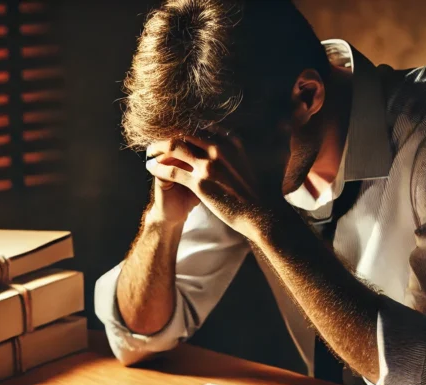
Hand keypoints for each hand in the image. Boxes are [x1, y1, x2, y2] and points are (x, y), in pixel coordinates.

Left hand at [145, 134, 282, 239]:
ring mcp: (208, 165)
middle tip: (156, 142)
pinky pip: (170, 171)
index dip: (184, 130)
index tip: (174, 134)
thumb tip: (277, 127)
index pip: (201, 127)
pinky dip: (158, 168)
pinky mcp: (199, 183)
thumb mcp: (260, 160)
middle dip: (167, 136)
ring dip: (157, 149)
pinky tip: (151, 169)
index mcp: (232, 140)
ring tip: (149, 153)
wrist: (263, 215)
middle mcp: (219, 148)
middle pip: (184, 134)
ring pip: (173, 149)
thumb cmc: (262, 192)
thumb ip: (258, 143)